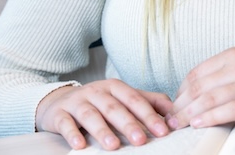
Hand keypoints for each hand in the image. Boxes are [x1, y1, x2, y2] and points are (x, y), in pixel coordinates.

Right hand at [36, 79, 173, 150]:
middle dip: (128, 124)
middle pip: (114, 107)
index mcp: (115, 87)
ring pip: (90, 115)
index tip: (163, 131)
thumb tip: (174, 113)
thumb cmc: (100, 102)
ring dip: (102, 130)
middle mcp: (97, 92)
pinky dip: (72, 134)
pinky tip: (79, 146)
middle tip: (141, 140)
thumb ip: (149, 102)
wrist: (61, 101)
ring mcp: (77, 102)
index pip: (135, 100)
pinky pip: (65, 123)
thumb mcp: (123, 98)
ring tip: (113, 146)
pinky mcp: (60, 114)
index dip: (149, 115)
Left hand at [168, 48, 234, 129]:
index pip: (197, 73)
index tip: (173, 105)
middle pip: (200, 87)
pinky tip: (200, 124)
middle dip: (180, 105)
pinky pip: (232, 110)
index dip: (181, 91)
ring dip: (190, 113)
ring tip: (178, 125)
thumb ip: (229, 71)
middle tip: (168, 120)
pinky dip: (212, 117)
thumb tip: (202, 89)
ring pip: (211, 98)